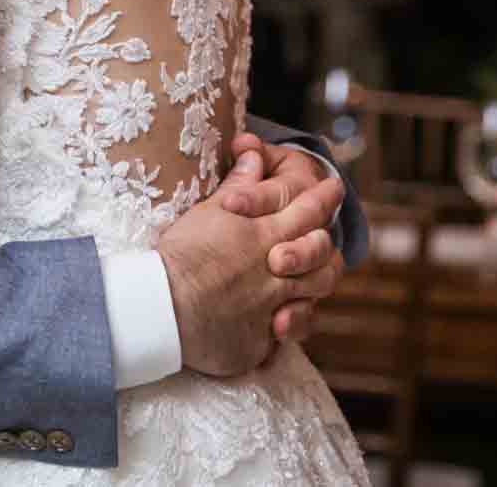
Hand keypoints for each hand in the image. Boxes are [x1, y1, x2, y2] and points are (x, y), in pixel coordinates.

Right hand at [156, 160, 344, 376]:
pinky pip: (286, 334)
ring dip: (315, 285)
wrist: (163, 306)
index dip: (325, 197)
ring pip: (314, 296)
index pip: (309, 210)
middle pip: (321, 256)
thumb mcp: (209, 210)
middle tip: (325, 236)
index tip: (334, 187)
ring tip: (310, 279)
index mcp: (266, 235)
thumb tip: (254, 154)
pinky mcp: (260, 341)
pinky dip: (287, 326)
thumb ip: (239, 185)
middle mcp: (277, 272)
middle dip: (326, 244)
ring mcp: (272, 309)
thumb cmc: (182, 252)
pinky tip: (280, 322)